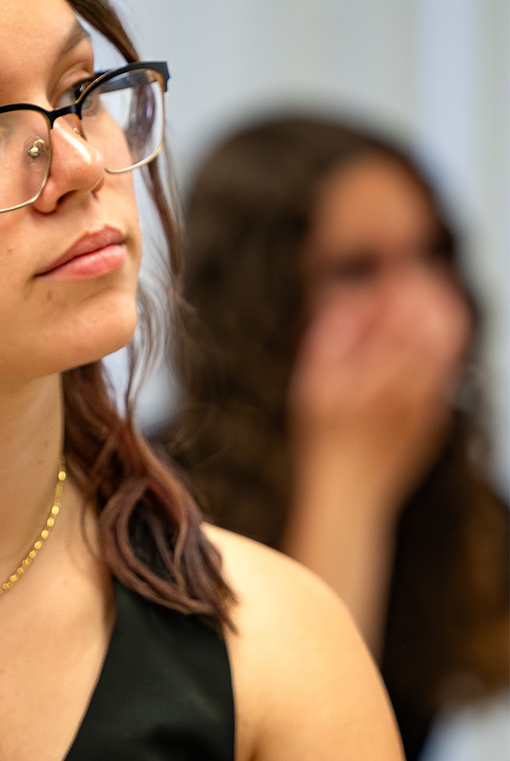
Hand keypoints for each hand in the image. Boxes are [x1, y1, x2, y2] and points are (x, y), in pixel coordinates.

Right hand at [288, 268, 470, 518]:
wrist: (348, 494)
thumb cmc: (319, 439)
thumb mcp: (311, 388)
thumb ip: (329, 342)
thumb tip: (346, 301)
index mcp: (379, 378)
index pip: (405, 319)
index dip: (407, 287)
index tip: (401, 266)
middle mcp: (413, 391)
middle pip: (440, 330)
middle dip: (435, 295)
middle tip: (426, 271)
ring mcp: (430, 408)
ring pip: (449, 351)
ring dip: (444, 317)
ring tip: (434, 292)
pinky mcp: (437, 420)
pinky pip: (446, 374)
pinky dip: (442, 347)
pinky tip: (428, 334)